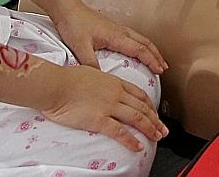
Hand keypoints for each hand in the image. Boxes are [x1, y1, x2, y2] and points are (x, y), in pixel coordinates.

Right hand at [38, 61, 167, 152]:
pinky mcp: (99, 119)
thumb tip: (100, 84)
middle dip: (156, 120)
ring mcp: (109, 106)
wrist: (55, 84)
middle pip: (143, 107)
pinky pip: (120, 131)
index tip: (155, 114)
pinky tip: (138, 147)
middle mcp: (116, 93)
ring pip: (137, 118)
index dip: (150, 106)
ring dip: (150, 129)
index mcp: (115, 82)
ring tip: (156, 138)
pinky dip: (131, 140)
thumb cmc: (67, 78)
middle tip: (163, 130)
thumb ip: (101, 80)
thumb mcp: (91, 73)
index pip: (140, 94)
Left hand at [52, 4, 165, 74]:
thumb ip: (91, 64)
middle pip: (145, 43)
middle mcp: (120, 31)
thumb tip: (101, 79)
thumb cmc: (74, 25)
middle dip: (156, 55)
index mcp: (116, 36)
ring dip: (151, 49)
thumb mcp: (80, 47)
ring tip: (157, 59)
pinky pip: (133, 37)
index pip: (140, 50)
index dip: (151, 60)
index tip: (160, 70)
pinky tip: (137, 50)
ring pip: (140, 39)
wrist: (68, 9)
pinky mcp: (112, 28)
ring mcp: (117, 28)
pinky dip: (142, 44)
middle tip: (164, 67)